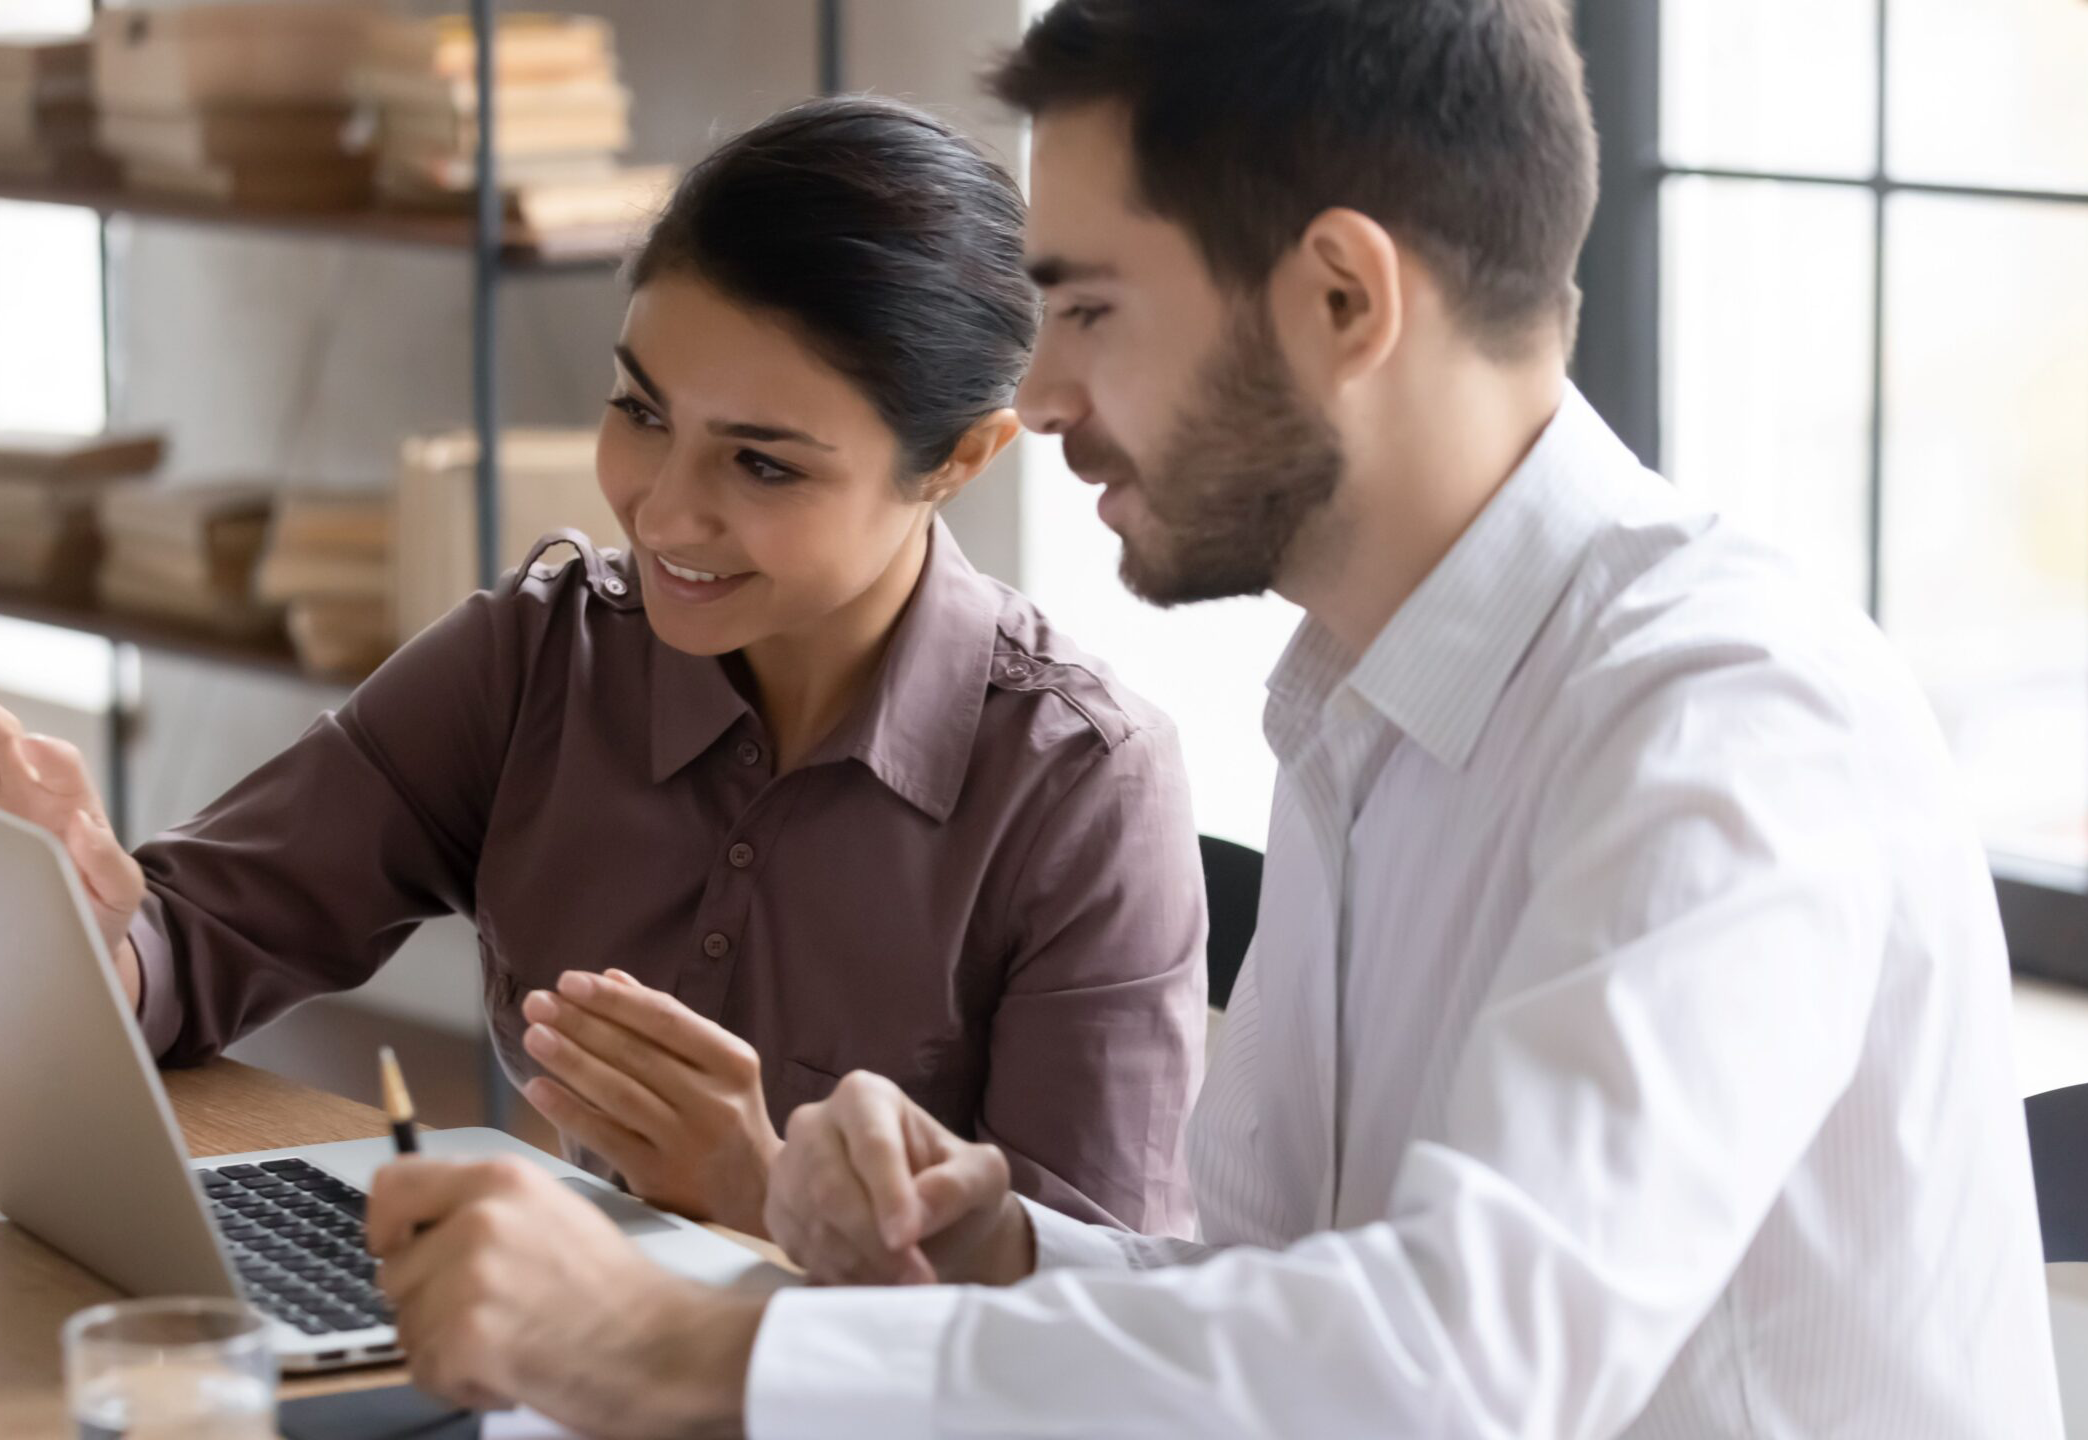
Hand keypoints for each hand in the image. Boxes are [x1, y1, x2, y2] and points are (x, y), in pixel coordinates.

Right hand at [0, 705, 142, 1008]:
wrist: (73, 941)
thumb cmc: (99, 906)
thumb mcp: (120, 889)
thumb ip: (108, 861)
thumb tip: (83, 823)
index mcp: (71, 804)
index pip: (63, 764)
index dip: (49, 753)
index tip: (32, 745)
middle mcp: (28, 800)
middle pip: (6, 750)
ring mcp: (3, 817)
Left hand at [368, 1154, 764, 1437]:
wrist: (664, 1344)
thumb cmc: (615, 1290)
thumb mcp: (551, 1213)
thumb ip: (483, 1209)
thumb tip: (414, 1228)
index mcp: (500, 1178)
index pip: (392, 1186)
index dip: (385, 1227)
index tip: (397, 1249)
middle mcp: (479, 1217)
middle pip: (394, 1273)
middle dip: (430, 1305)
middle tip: (496, 1315)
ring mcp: (471, 1277)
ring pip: (406, 1328)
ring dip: (447, 1349)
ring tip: (513, 1341)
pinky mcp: (467, 1336)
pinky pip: (425, 1371)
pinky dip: (462, 1384)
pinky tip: (513, 1371)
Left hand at [519, 969, 781, 1235]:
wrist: (754, 1194)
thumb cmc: (726, 1114)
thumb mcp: (717, 1065)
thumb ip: (668, 1022)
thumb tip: (612, 978)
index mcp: (733, 1062)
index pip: (665, 1019)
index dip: (613, 999)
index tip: (570, 981)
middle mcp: (715, 1101)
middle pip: (636, 1053)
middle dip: (581, 1023)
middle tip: (538, 1003)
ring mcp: (687, 1141)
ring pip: (618, 1093)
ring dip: (570, 1061)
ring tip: (534, 1035)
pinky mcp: (660, 1177)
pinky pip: (605, 1137)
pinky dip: (568, 1111)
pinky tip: (538, 1088)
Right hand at [765, 1070, 1033, 1287]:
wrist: (926, 1220)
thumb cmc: (954, 1185)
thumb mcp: (981, 1176)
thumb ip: (958, 1184)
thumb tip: (918, 1211)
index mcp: (864, 1096)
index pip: (871, 1143)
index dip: (888, 1193)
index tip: (906, 1237)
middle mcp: (814, 1122)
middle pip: (830, 1188)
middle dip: (874, 1242)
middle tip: (916, 1278)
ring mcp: (788, 1168)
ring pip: (812, 1225)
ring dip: (860, 1266)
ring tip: (903, 1285)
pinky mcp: (777, 1212)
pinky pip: (798, 1250)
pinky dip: (839, 1276)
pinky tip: (875, 1282)